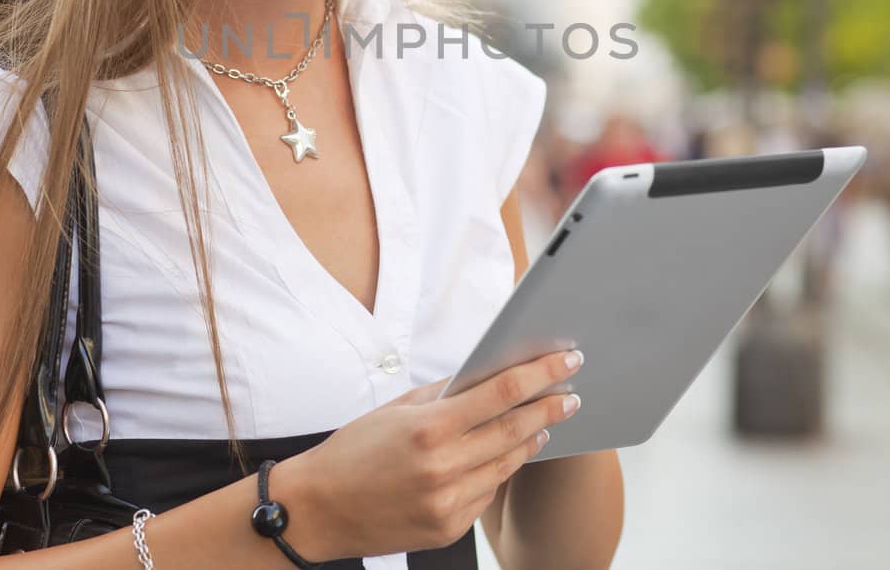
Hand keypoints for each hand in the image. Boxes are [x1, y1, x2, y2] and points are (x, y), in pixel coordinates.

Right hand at [279, 348, 583, 560]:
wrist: (318, 509)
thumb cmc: (353, 452)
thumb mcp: (395, 410)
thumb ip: (443, 395)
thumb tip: (485, 375)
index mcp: (429, 429)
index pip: (501, 393)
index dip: (540, 375)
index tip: (566, 361)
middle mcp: (443, 467)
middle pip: (515, 430)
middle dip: (549, 408)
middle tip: (571, 394)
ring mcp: (448, 502)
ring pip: (506, 465)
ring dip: (530, 441)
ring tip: (545, 422)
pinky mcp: (448, 528)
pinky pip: (486, 495)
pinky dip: (499, 472)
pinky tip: (505, 456)